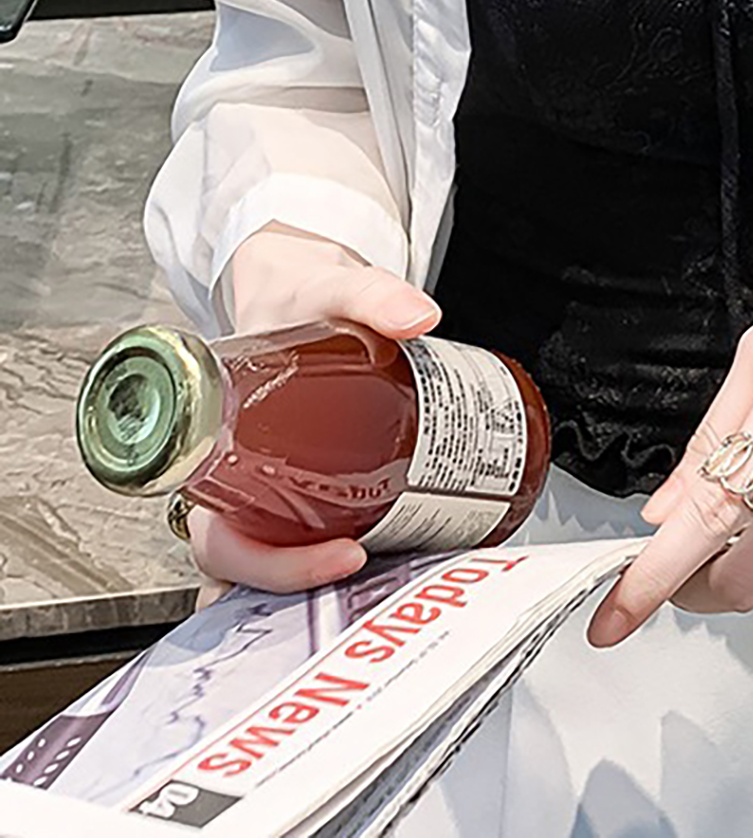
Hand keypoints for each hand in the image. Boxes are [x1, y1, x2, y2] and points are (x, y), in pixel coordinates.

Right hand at [186, 222, 439, 603]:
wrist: (296, 289)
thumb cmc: (290, 300)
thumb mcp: (328, 292)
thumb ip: (373, 296)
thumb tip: (418, 316)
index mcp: (215, 449)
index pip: (219, 541)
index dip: (271, 567)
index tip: (344, 555)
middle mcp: (237, 482)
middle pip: (252, 567)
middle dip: (306, 584)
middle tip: (370, 563)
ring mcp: (272, 489)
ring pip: (281, 560)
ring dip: (327, 579)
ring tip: (394, 565)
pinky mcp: (309, 484)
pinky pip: (312, 536)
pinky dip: (343, 553)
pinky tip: (398, 548)